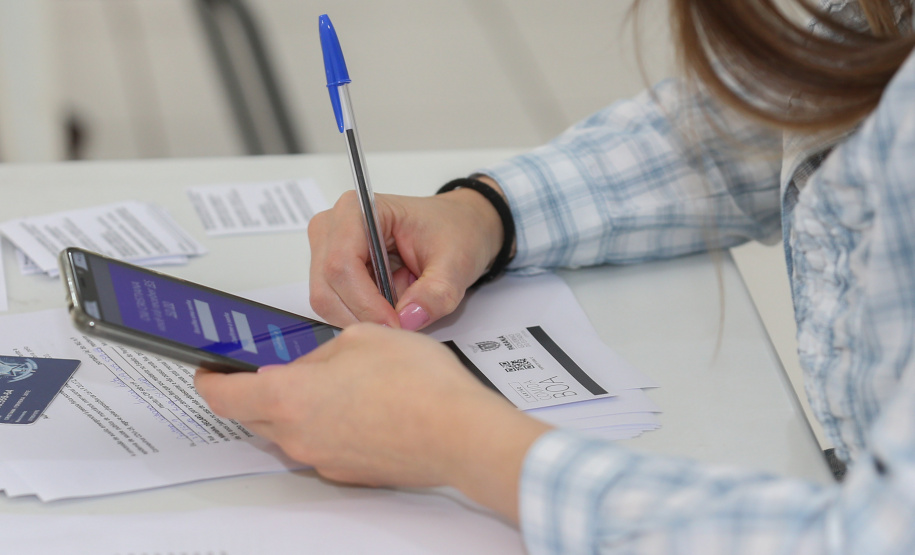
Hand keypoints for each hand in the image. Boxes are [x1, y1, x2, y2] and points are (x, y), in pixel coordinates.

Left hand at [194, 324, 550, 521]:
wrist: (459, 433)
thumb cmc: (418, 384)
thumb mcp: (362, 337)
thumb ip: (323, 349)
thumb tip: (316, 362)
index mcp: (290, 398)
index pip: (224, 395)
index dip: (210, 380)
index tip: (208, 369)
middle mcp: (299, 436)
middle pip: (252, 416)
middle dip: (251, 391)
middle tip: (268, 367)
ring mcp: (324, 458)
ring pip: (289, 430)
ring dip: (293, 406)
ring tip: (327, 379)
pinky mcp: (351, 470)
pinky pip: (321, 443)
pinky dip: (325, 423)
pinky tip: (358, 403)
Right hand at [308, 177, 507, 329]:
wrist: (456, 227)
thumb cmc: (453, 230)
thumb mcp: (456, 262)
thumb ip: (436, 292)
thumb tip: (409, 318)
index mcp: (359, 210)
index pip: (343, 263)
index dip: (365, 301)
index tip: (396, 323)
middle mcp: (334, 226)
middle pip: (327, 287)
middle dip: (362, 314)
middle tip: (400, 326)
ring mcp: (327, 248)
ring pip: (327, 301)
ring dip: (362, 316)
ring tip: (400, 306)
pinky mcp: (331, 270)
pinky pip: (335, 305)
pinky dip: (361, 315)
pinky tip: (389, 305)